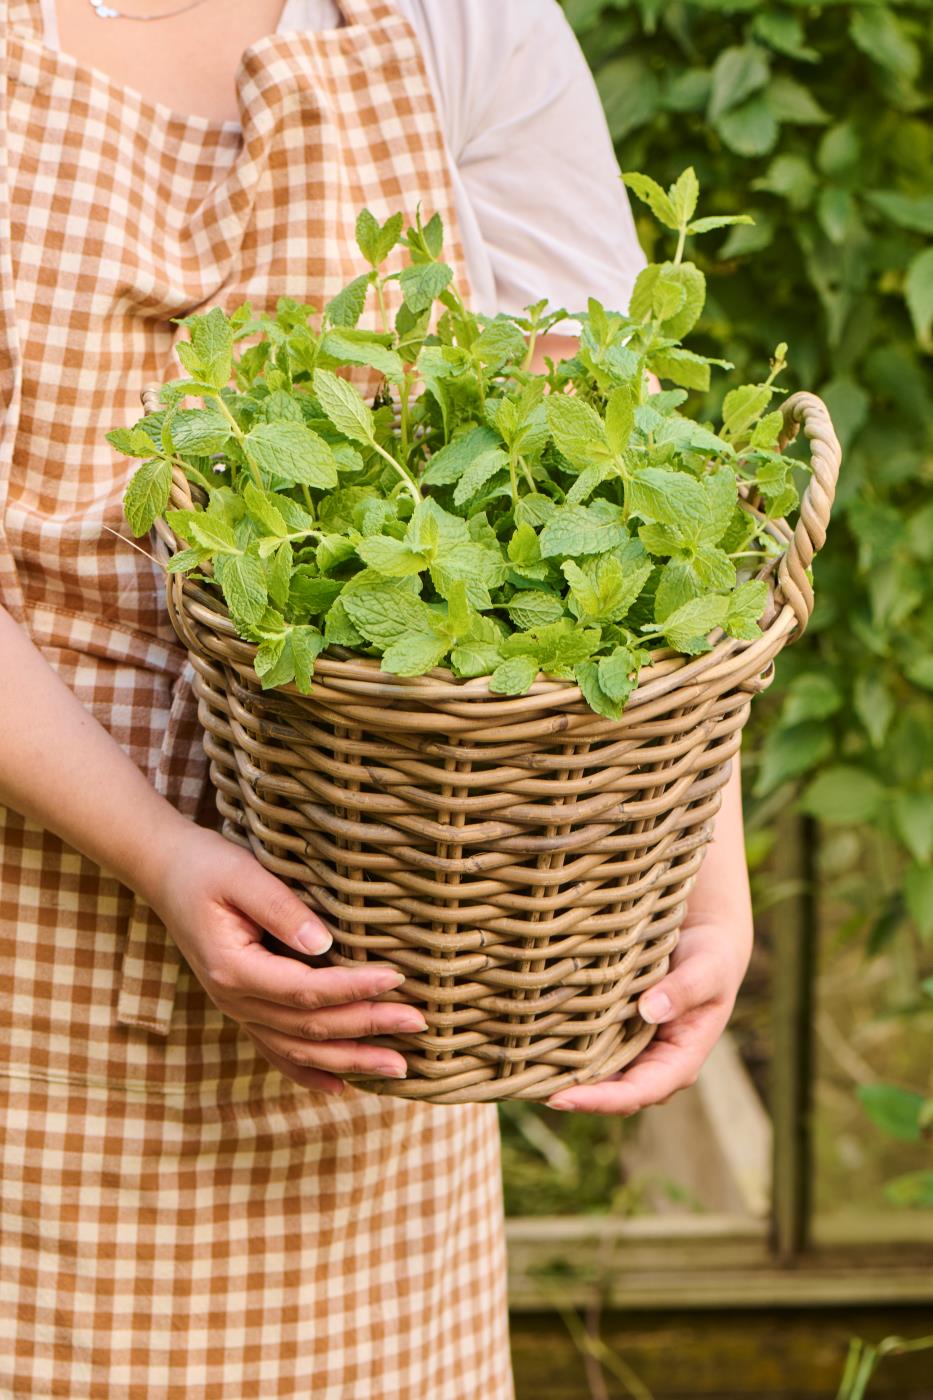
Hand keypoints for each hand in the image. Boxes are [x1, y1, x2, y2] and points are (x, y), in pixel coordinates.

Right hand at [143, 819, 425, 1093]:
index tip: (397, 979)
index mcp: (234, 969)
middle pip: (310, 1027)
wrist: (166, 872)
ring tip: (399, 1067)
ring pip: (299, 1049)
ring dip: (350, 1059)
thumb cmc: (206, 866)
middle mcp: (234, 1000)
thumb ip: (281, 908)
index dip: (354, 988)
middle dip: (367, 1027)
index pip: (305, 990)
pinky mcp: (244, 1006)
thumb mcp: (242, 874)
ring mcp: (237, 1009)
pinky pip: (277, 1050)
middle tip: (418, 1025)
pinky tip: (342, 1086)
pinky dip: (310, 1072)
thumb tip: (325, 943)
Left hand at [545, 917, 752, 1113]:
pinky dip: (567, 1052)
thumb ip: (683, 991)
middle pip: (612, 1094)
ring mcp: (636, 1052)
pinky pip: (591, 1051)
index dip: (601, 1100)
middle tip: (526, 1089)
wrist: (704, 941)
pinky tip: (535, 1046)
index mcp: (682, 1060)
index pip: (640, 1092)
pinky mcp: (619, 1034)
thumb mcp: (707, 969)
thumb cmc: (710, 956)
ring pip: (599, 1077)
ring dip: (566, 1079)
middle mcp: (656, 1065)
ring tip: (523, 1075)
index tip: (561, 1099)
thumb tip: (649, 1011)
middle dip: (574, 1096)